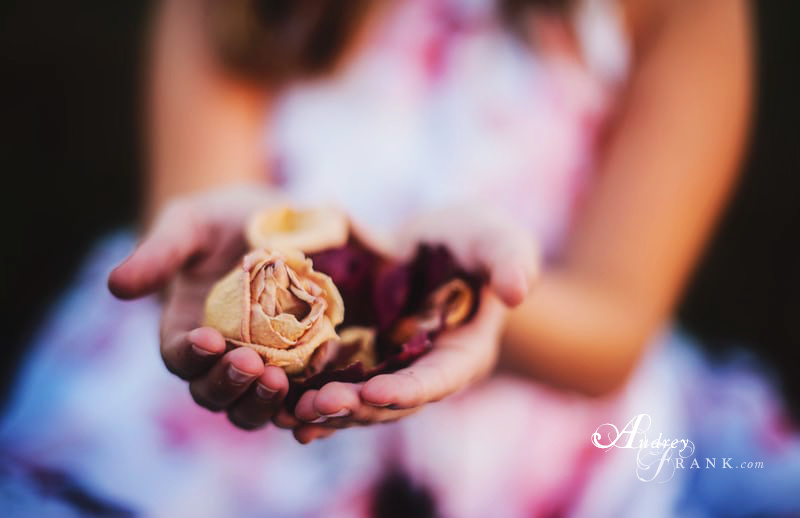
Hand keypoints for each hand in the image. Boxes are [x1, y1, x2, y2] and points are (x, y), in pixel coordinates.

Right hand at [108, 184, 289, 429]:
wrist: (272, 221)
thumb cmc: (221, 221)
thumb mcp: (190, 225)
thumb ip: (159, 253)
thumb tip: (116, 285)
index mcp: (185, 331)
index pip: (179, 358)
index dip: (190, 356)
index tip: (208, 338)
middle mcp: (219, 359)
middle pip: (214, 394)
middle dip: (228, 384)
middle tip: (251, 364)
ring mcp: (259, 367)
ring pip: (251, 407)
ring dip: (262, 402)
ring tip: (279, 380)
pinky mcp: (298, 366)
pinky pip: (297, 398)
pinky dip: (301, 403)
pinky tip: (315, 392)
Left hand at [280, 206, 538, 442]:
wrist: (434, 243)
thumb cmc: (473, 240)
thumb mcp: (497, 239)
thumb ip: (510, 260)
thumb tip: (518, 290)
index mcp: (463, 352)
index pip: (439, 379)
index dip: (408, 390)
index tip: (375, 392)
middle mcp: (426, 372)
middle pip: (392, 402)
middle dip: (356, 408)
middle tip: (316, 406)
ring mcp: (392, 370)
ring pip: (360, 403)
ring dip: (327, 411)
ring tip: (289, 411)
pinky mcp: (363, 362)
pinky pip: (337, 386)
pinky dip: (311, 399)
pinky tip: (280, 407)